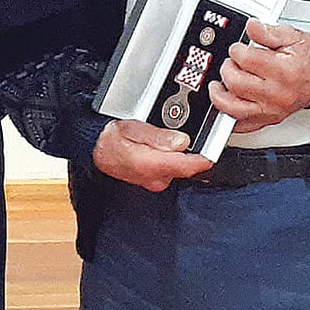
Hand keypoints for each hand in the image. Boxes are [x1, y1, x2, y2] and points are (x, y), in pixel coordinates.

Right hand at [92, 118, 214, 191]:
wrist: (96, 152)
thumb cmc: (111, 139)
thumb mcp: (132, 128)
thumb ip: (157, 136)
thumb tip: (181, 141)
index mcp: (149, 164)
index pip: (186, 166)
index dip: (203, 159)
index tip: (213, 151)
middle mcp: (155, 178)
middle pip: (186, 167)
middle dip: (192, 152)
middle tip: (187, 134)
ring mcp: (155, 182)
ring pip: (180, 168)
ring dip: (181, 155)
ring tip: (169, 139)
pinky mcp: (155, 181)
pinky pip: (172, 170)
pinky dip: (173, 160)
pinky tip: (164, 149)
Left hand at [209, 21, 309, 132]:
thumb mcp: (293, 37)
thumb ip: (269, 32)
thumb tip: (252, 26)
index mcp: (283, 71)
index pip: (246, 60)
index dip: (237, 50)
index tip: (238, 48)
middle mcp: (277, 94)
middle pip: (236, 83)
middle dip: (228, 69)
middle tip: (231, 63)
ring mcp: (272, 110)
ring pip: (233, 107)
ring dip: (219, 95)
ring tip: (219, 84)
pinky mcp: (269, 119)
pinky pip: (243, 125)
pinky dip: (229, 115)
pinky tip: (226, 104)